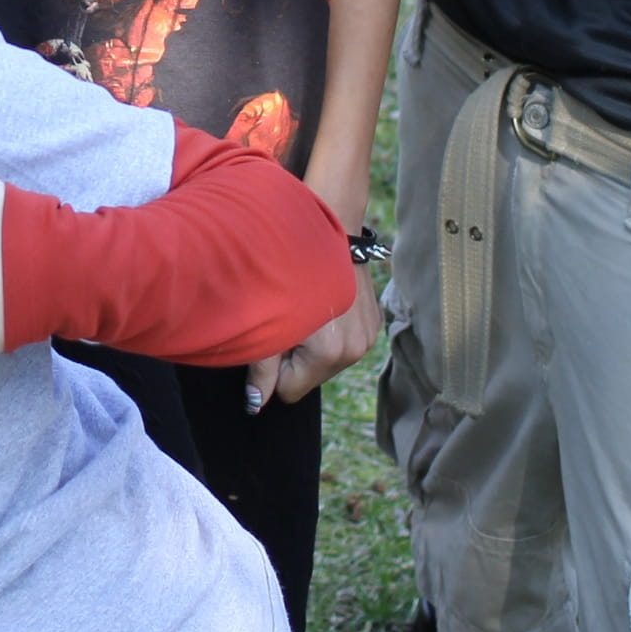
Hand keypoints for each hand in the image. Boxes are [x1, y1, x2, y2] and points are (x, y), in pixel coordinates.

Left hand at [249, 272, 382, 409]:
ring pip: (328, 359)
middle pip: (311, 377)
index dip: (273, 372)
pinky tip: (322, 301)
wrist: (325, 226)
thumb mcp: (267, 322)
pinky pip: (344, 340)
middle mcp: (356, 350)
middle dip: (294, 357)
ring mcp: (369, 335)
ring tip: (304, 307)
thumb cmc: (286, 271)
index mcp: (330, 354)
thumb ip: (261, 369)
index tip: (271, 340)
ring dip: (313, 343)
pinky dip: (330, 329)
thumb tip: (256, 405)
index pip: (290, 392)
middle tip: (286, 320)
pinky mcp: (374, 320)